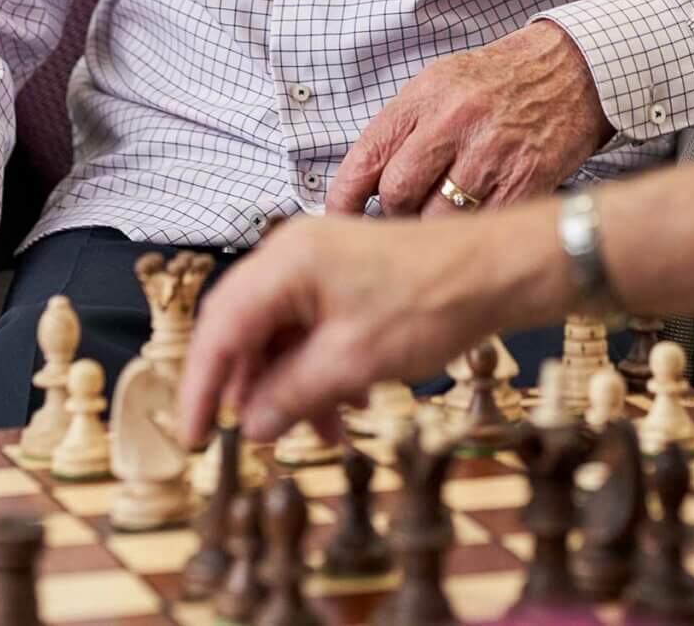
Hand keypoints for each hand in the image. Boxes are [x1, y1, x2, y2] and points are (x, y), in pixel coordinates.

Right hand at [176, 209, 567, 442]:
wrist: (499, 270)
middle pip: (243, 329)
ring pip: (280, 334)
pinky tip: (343, 407)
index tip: (194, 437)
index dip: (201, 389)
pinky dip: (317, 369)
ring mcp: (320, 263)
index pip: (219, 330)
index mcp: (285, 264)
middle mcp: (293, 255)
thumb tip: (252, 427)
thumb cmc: (434, 300)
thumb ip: (293, 395)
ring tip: (317, 433)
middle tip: (247, 439)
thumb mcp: (355, 362)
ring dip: (290, 386)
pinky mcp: (345, 276)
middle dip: (246, 389)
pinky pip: (311, 328)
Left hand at [327, 20, 612, 215]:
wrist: (572, 70)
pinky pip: (481, 227)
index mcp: (426, 96)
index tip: (338, 219)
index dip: (343, 198)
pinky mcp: (525, 180)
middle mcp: (455, 122)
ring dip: (432, 229)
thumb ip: (400, 130)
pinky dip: (472, 234)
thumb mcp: (439, 83)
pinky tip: (475, 223)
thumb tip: (360, 187)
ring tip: (442, 217)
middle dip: (394, 214)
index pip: (366, 158)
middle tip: (405, 213)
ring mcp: (492, 154)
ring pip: (437, 219)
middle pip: (397, 194)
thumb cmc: (498, 82)